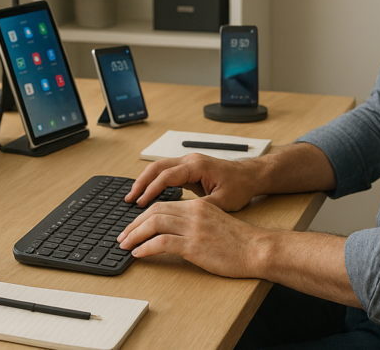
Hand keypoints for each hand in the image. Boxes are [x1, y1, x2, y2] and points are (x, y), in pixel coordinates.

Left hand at [117, 199, 268, 278]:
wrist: (258, 249)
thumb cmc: (239, 242)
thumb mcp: (214, 223)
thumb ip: (194, 223)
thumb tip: (171, 232)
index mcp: (197, 206)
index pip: (162, 205)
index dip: (142, 216)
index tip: (132, 227)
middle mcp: (193, 212)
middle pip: (153, 212)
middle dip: (133, 224)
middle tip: (122, 236)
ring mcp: (194, 228)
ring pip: (154, 224)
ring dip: (135, 235)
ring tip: (125, 245)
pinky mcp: (195, 246)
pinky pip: (162, 243)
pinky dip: (146, 248)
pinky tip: (139, 254)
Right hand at [125, 153, 260, 211]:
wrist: (251, 175)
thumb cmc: (240, 187)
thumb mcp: (222, 202)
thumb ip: (200, 208)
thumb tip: (180, 219)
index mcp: (196, 166)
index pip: (166, 176)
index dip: (151, 190)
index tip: (140, 204)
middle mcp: (190, 161)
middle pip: (157, 167)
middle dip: (141, 183)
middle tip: (128, 199)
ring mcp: (188, 163)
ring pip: (159, 168)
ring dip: (145, 181)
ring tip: (133, 197)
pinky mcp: (189, 169)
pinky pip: (166, 172)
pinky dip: (154, 182)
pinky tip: (148, 195)